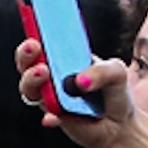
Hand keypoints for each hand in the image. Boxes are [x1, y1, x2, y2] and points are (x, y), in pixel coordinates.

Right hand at [17, 41, 135, 147]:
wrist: (121, 123)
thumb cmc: (114, 90)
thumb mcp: (117, 71)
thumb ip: (102, 71)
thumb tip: (79, 82)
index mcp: (61, 58)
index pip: (42, 42)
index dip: (34, 32)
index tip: (34, 25)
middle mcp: (50, 77)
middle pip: (27, 64)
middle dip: (26, 55)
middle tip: (34, 47)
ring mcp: (49, 98)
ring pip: (29, 89)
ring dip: (32, 80)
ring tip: (44, 73)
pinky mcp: (56, 118)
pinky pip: (48, 116)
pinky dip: (50, 117)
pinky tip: (54, 117)